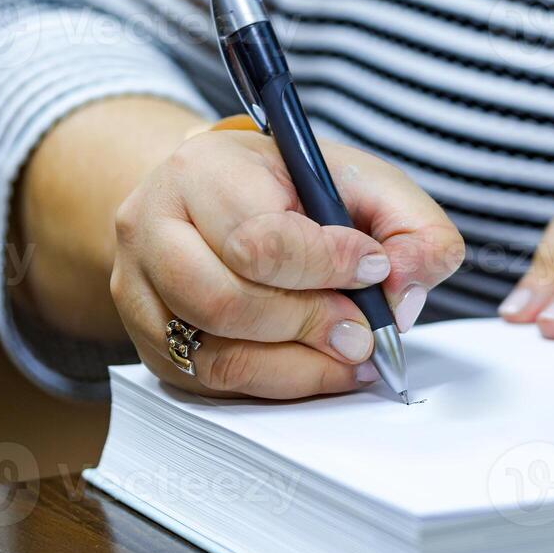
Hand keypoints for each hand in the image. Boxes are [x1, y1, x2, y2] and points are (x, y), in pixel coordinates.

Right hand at [110, 123, 462, 397]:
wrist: (216, 201)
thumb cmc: (290, 189)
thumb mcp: (363, 182)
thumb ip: (411, 226)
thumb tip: (404, 290)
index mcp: (202, 169)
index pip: (258, 237)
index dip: (328, 263)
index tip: (374, 267)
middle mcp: (153, 226)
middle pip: (228, 301)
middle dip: (312, 322)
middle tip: (363, 331)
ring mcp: (142, 290)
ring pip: (217, 352)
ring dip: (300, 363)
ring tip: (349, 353)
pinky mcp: (152, 343)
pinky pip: (213, 383)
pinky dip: (280, 383)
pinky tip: (321, 368)